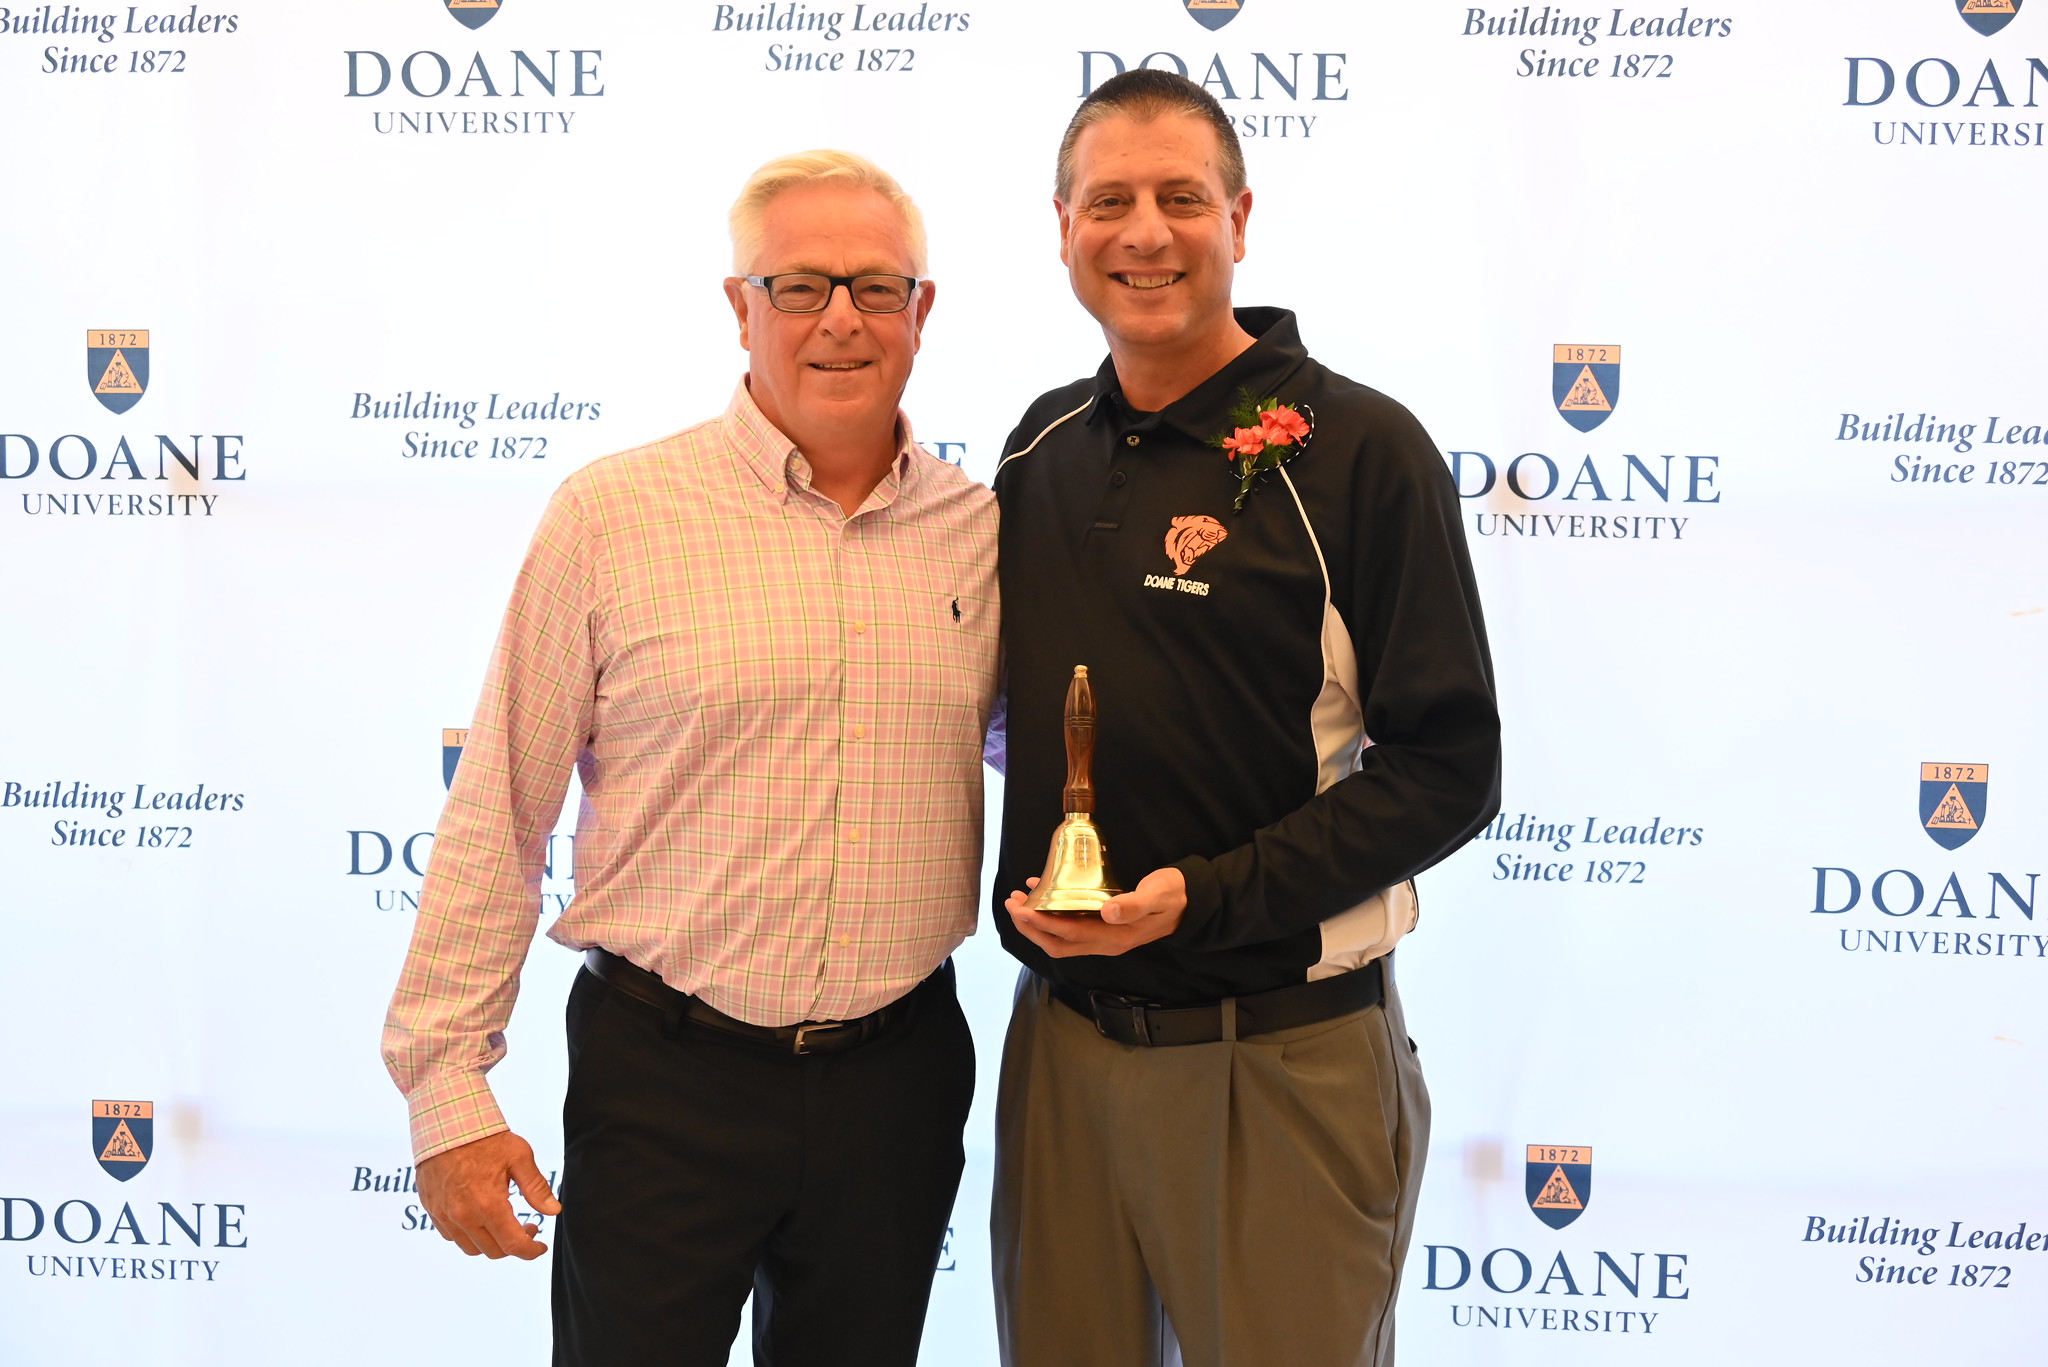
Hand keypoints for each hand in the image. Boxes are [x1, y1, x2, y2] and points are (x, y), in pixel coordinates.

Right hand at [416, 1129, 561, 1259]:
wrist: (446, 1123)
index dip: (531, 1251)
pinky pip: (451, 1236)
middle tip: (527, 1227)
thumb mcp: (519, 1157)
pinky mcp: (432, 1209)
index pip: (513, 1245)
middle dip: (514, 1246)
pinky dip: (469, 1235)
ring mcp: (444, 1214)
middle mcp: (463, 1216)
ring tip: (504, 1223)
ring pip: (471, 1248)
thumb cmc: (484, 1137)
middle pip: (493, 1251)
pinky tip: (480, 1217)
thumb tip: (553, 1211)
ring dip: (491, 1243)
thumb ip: (536, 1188)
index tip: (540, 1247)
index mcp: (488, 1204)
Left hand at [1005, 866, 1186, 958]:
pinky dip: (1051, 915)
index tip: (1021, 908)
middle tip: (1012, 903)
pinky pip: (1070, 928)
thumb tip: (1108, 912)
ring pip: (1060, 939)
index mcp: (1114, 937)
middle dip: (1030, 927)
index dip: (1041, 924)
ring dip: (1036, 923)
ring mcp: (1103, 939)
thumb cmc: (1172, 895)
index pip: (1068, 934)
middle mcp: (1105, 943)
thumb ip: (1134, 904)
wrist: (1189, 904)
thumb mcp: (1157, 895)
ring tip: (1019, 900)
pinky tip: (1042, 892)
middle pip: (1057, 943)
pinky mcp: (1103, 930)